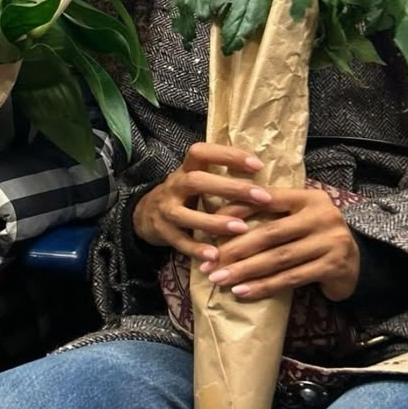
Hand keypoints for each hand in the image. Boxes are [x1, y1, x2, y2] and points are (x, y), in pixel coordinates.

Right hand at [132, 142, 266, 262]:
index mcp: (186, 169)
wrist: (145, 214)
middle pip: (197, 181)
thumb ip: (220, 175)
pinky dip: (196, 249)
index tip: (257, 165)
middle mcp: (174, 185)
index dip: (228, 155)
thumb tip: (262, 172)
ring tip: (241, 228)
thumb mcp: (196, 179)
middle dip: (231, 188)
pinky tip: (215, 256)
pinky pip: (179, 241)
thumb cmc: (184, 195)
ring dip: (215, 222)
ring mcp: (165, 209)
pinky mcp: (162, 231)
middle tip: (262, 197)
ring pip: (186, 214)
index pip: (202, 152)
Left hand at [200, 187, 359, 301]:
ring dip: (245, 271)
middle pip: (270, 232)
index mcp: (309, 197)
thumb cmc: (314, 236)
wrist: (356, 261)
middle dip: (236, 248)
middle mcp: (322, 215)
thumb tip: (220, 216)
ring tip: (220, 279)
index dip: (238, 209)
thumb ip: (270, 212)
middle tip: (210, 261)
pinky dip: (264, 286)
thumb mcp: (296, 217)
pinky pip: (291, 278)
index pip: (267, 198)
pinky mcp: (333, 266)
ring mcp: (331, 241)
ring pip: (278, 258)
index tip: (209, 224)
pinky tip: (243, 291)